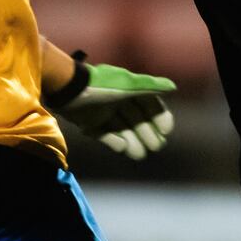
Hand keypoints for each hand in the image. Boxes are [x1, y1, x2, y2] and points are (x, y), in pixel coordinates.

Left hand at [46, 54, 176, 159]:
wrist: (68, 89)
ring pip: (123, 129)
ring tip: (140, 155)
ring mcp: (104, 111)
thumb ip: (150, 86)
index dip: (159, 116)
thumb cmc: (101, 86)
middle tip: (156, 147)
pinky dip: (114, 141)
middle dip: (148, 133)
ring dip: (133, 141)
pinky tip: (123, 148)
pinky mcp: (90, 122)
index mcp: (129, 89)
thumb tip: (172, 87)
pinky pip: (105, 134)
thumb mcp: (128, 85)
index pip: (150, 103)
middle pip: (138, 119)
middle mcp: (118, 100)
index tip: (166, 130)